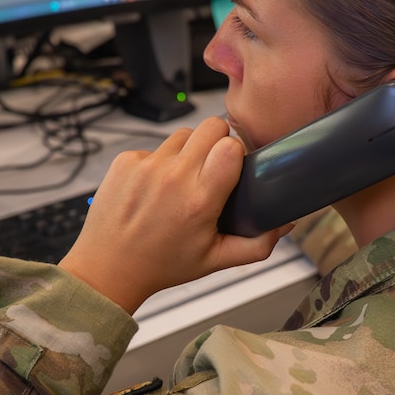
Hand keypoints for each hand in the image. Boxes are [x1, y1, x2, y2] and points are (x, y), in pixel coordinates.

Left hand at [60, 117, 289, 313]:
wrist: (107, 268)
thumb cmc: (162, 265)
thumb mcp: (215, 261)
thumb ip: (258, 245)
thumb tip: (287, 224)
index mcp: (200, 200)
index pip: (231, 146)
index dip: (236, 152)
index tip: (232, 168)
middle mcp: (173, 177)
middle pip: (211, 126)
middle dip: (218, 141)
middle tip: (212, 167)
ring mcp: (146, 165)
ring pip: (183, 134)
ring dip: (188, 150)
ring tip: (182, 180)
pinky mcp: (125, 161)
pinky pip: (154, 147)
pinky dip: (159, 161)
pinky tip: (154, 188)